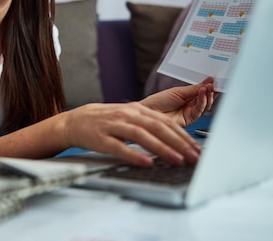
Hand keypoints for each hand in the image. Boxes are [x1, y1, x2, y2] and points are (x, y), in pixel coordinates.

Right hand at [62, 102, 201, 166]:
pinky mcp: (101, 139)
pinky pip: (119, 147)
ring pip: (141, 136)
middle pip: (157, 127)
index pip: (165, 121)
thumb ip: (149, 125)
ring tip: (177, 160)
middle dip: (178, 142)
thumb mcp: (129, 117)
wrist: (75, 121)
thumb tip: (175, 140)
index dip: (183, 134)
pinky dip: (134, 155)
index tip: (197, 148)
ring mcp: (113, 126)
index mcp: (136, 109)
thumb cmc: (106, 121)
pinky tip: (146, 163)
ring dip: (161, 148)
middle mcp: (127, 115)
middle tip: (194, 156)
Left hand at [140, 77, 216, 126]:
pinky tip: (202, 93)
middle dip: (212, 91)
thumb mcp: (178, 91)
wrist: (148, 112)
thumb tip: (208, 81)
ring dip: (208, 95)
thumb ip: (194, 89)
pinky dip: (202, 101)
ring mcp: (190, 113)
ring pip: (205, 105)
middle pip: (206, 99)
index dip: (210, 86)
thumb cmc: (158, 102)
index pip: (202, 91)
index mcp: (187, 97)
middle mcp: (190, 105)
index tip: (216, 80)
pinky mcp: (189, 120)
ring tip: (209, 87)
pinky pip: (199, 110)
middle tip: (216, 84)